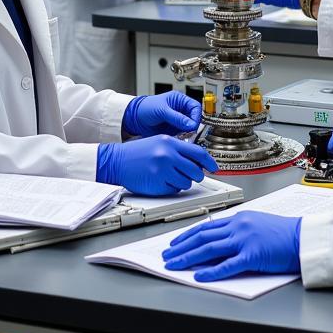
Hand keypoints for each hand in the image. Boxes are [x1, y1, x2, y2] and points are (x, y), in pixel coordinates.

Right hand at [97, 137, 217, 194]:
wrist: (117, 161)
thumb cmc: (138, 152)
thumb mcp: (160, 142)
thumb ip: (179, 149)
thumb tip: (198, 160)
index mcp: (170, 143)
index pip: (199, 153)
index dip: (210, 162)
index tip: (215, 168)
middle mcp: (168, 156)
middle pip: (196, 171)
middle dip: (196, 175)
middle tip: (189, 174)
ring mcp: (163, 171)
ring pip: (186, 183)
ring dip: (182, 182)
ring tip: (169, 175)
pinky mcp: (158, 184)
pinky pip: (174, 190)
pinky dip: (171, 188)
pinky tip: (161, 180)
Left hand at [123, 91, 200, 136]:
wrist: (134, 118)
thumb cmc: (146, 107)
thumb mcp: (162, 110)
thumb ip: (177, 117)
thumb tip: (190, 124)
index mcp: (180, 100)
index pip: (195, 107)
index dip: (196, 116)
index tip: (193, 125)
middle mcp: (180, 110)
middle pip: (194, 119)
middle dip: (193, 126)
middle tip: (190, 132)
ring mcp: (177, 121)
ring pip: (189, 128)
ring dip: (188, 133)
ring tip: (183, 136)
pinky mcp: (174, 130)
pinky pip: (182, 135)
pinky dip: (182, 138)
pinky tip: (178, 139)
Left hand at [162, 211, 301, 280]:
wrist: (305, 238)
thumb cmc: (286, 233)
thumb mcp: (258, 225)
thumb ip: (239, 231)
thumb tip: (219, 241)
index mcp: (240, 218)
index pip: (206, 226)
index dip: (187, 235)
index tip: (174, 243)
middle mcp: (239, 226)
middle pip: (202, 236)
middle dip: (181, 247)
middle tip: (166, 255)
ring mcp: (245, 240)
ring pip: (208, 248)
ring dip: (188, 257)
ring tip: (173, 265)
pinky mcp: (253, 256)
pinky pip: (227, 265)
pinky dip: (211, 271)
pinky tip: (199, 276)